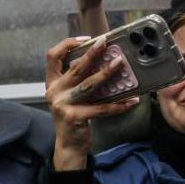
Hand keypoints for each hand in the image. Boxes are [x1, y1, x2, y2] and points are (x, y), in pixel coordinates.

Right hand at [45, 36, 139, 169]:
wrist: (69, 144)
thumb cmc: (73, 116)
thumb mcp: (69, 96)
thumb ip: (77, 81)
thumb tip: (102, 61)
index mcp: (52, 83)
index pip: (52, 57)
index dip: (67, 44)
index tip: (85, 39)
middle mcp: (54, 92)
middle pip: (75, 68)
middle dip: (92, 53)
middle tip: (105, 43)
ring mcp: (63, 105)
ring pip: (88, 85)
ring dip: (106, 73)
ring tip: (119, 64)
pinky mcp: (74, 117)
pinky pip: (101, 108)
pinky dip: (119, 105)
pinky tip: (132, 101)